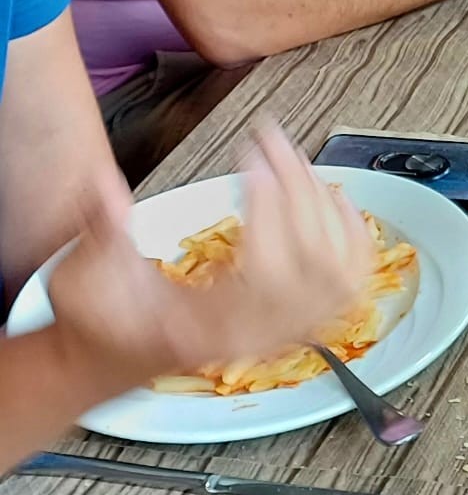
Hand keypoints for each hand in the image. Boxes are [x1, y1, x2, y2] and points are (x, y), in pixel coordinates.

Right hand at [48, 126, 370, 386]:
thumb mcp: (87, 276)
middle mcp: (253, 336)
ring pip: (336, 272)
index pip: (263, 274)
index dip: (268, 210)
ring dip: (323, 205)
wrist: (112, 354)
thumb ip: (101, 231)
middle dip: (297, 190)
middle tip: (273, 140)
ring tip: (295, 157)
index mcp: (206, 332)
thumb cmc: (102, 317)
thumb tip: (105, 184)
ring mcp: (280, 331)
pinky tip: (337, 196)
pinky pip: (347, 283)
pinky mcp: (294, 318)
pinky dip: (352, 238)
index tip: (254, 159)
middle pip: (309, 265)